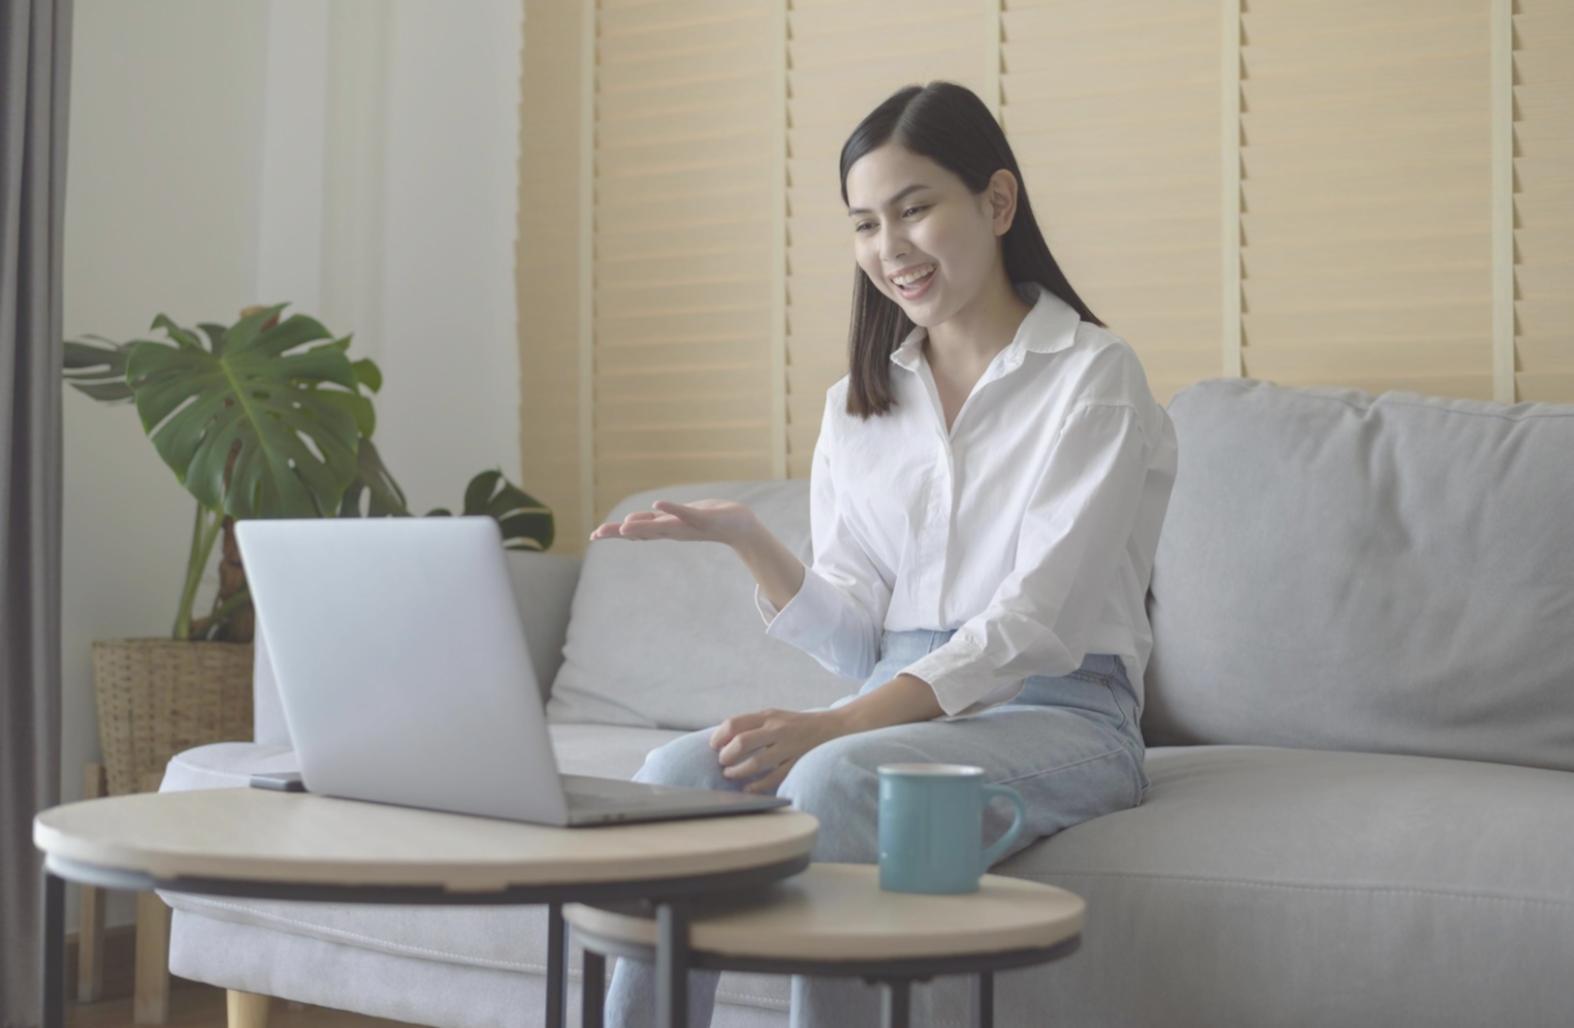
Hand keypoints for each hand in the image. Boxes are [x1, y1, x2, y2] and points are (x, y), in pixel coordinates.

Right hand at [588, 499, 758, 547]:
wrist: (739, 526)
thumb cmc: (706, 521)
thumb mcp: (674, 521)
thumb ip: (652, 523)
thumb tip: (626, 525)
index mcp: (665, 529)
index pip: (635, 531)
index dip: (614, 533)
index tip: (594, 536)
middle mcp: (672, 529)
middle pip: (642, 531)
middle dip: (620, 532)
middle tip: (597, 535)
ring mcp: (687, 524)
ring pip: (660, 526)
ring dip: (642, 526)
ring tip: (623, 526)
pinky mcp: (704, 518)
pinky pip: (686, 513)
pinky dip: (671, 509)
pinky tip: (657, 505)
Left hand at [710, 708, 849, 793]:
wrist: (832, 728)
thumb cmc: (796, 725)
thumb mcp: (774, 716)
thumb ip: (752, 725)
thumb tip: (723, 740)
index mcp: (768, 716)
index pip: (735, 723)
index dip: (719, 737)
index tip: (714, 747)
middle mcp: (777, 729)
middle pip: (742, 742)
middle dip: (726, 755)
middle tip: (722, 762)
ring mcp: (788, 747)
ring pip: (756, 763)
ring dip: (738, 772)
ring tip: (730, 775)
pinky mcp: (797, 763)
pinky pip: (772, 778)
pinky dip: (756, 786)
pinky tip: (748, 788)